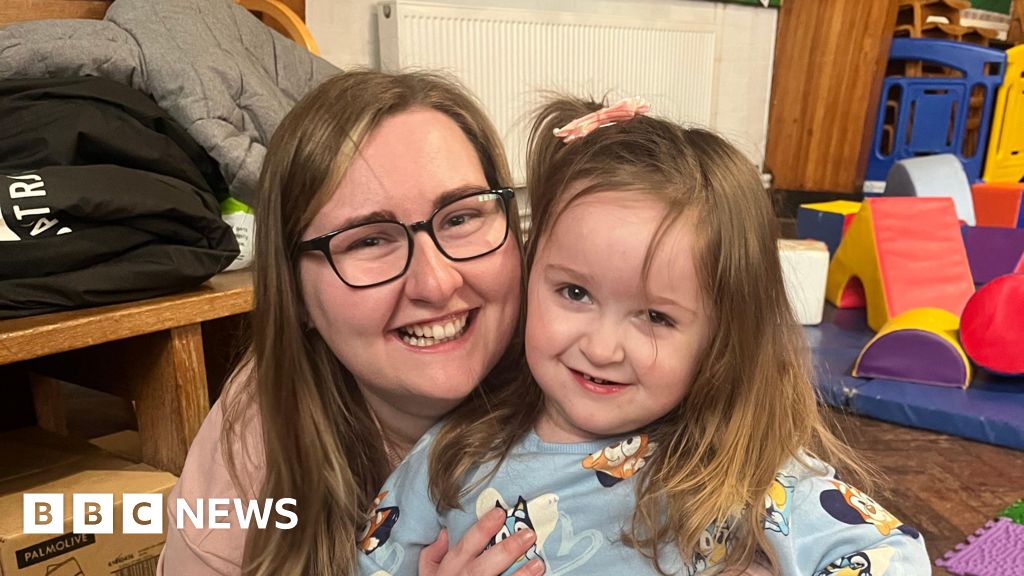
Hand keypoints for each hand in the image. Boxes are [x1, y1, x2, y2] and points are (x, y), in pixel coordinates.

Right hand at [419, 507, 544, 575]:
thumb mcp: (427, 575)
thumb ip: (433, 555)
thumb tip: (444, 532)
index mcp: (449, 570)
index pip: (466, 546)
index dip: (482, 529)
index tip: (500, 513)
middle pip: (485, 565)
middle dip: (507, 549)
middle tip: (529, 534)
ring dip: (520, 575)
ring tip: (539, 563)